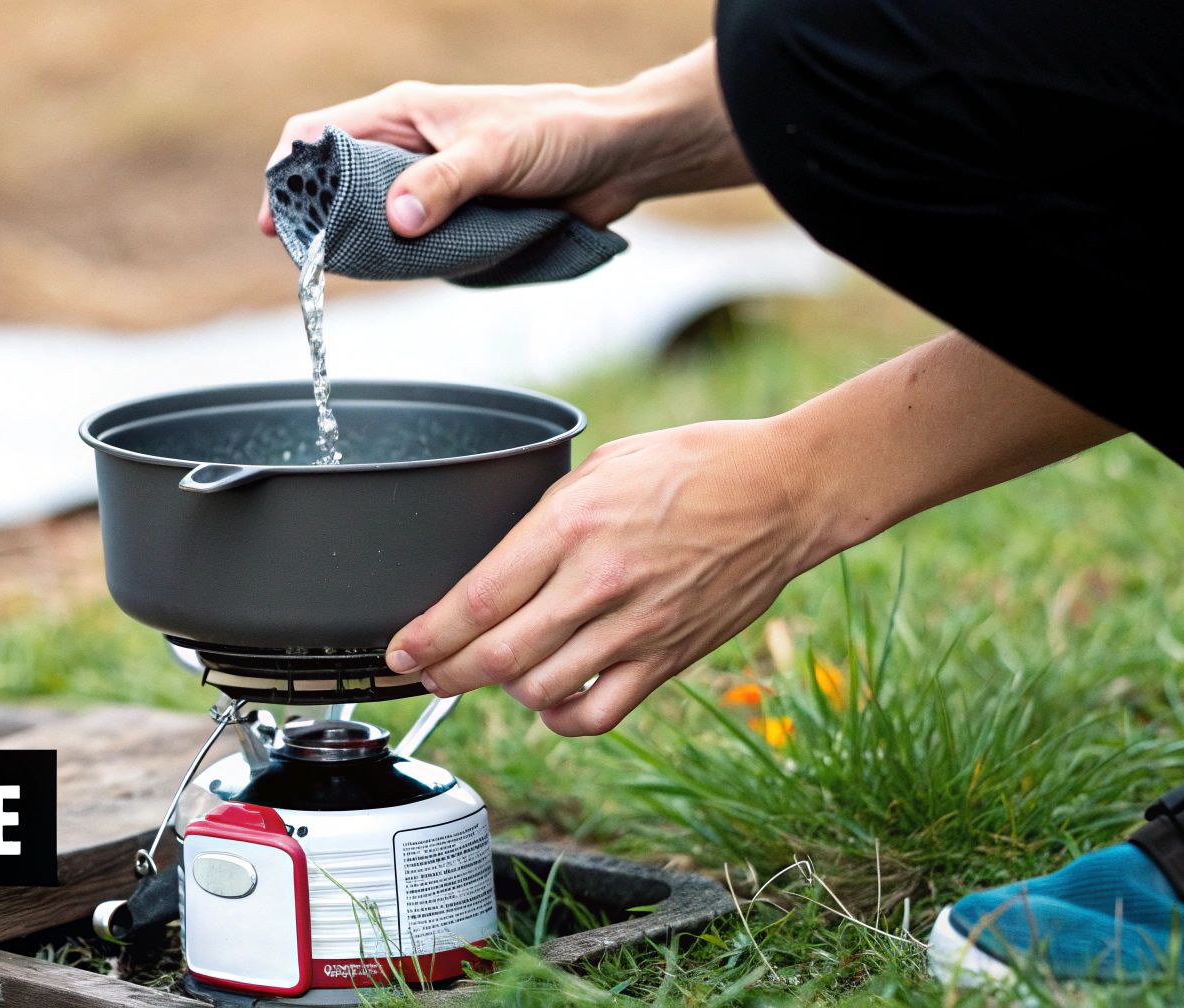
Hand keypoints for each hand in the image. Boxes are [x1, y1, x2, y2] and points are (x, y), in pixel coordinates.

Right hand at [257, 42, 751, 238]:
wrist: (618, 156)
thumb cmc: (559, 134)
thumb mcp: (495, 155)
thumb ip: (444, 185)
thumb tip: (396, 222)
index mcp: (401, 114)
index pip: (315, 135)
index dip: (287, 176)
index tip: (279, 224)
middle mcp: (405, 148)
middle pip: (333, 185)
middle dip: (319, 222)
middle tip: (315, 261)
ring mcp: (427, 184)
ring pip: (368, 220)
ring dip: (362, 246)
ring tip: (359, 269)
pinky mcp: (451, 216)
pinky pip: (408, 244)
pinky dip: (400, 260)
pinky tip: (405, 272)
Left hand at [382, 334, 1122, 736]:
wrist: (782, 491)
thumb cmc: (694, 465)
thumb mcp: (602, 467)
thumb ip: (547, 519)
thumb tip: (502, 562)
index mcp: (569, 526)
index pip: (476, 600)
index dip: (427, 636)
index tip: (400, 652)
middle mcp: (594, 583)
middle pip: (494, 654)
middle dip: (445, 672)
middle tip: (426, 674)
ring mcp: (632, 627)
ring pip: (537, 688)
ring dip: (502, 690)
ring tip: (490, 675)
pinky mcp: (666, 657)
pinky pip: (597, 713)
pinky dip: (560, 717)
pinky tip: (548, 700)